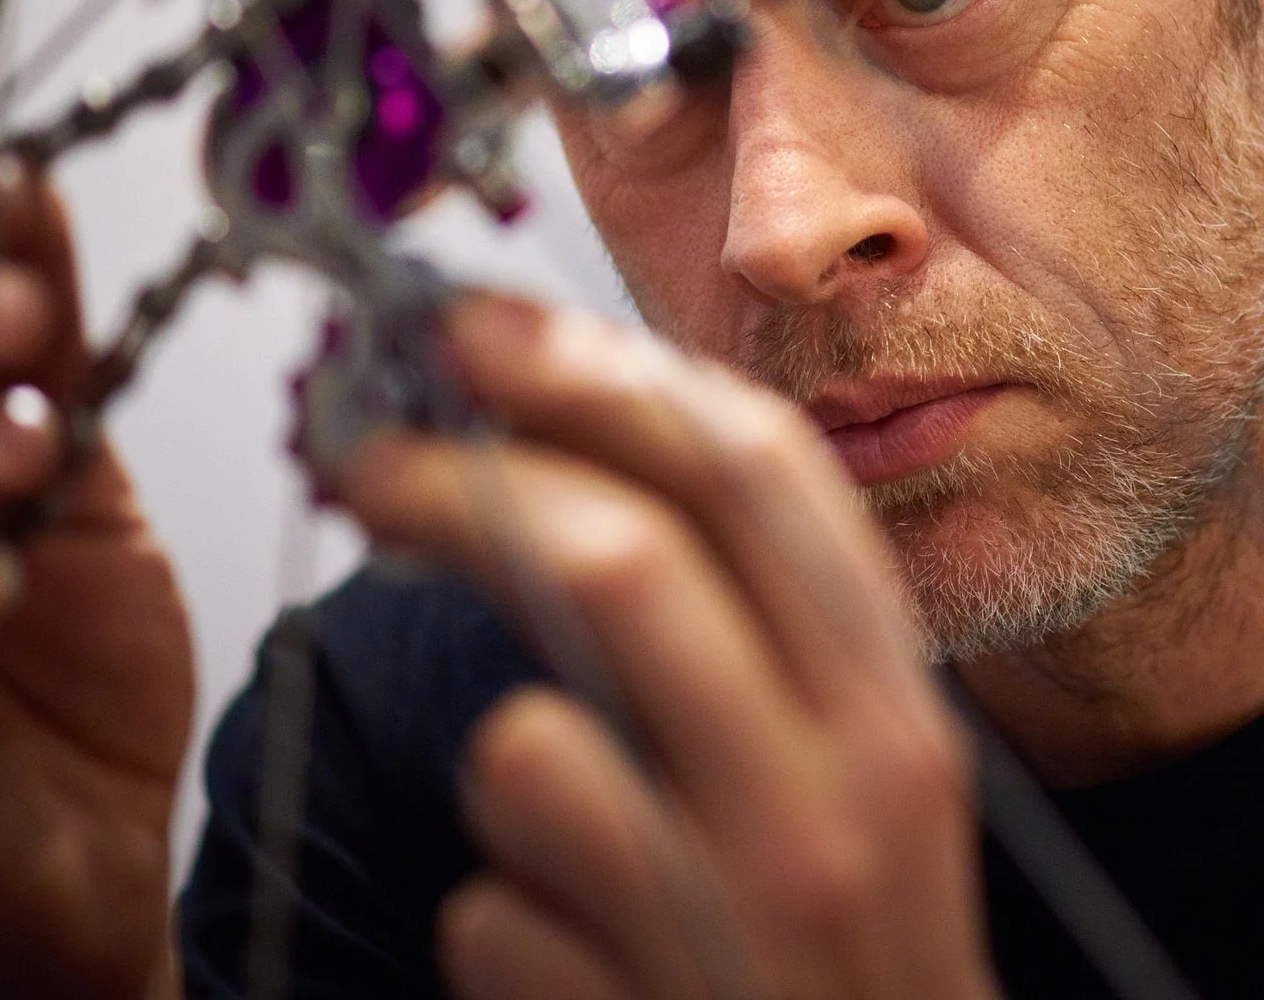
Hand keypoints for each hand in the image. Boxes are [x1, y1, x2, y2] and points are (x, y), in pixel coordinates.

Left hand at [335, 295, 999, 999]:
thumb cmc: (850, 964)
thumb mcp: (860, 789)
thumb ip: (760, 640)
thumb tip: (585, 456)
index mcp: (899, 713)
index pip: (762, 478)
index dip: (605, 375)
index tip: (480, 327)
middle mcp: (844, 800)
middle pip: (626, 564)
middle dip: (468, 482)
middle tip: (364, 451)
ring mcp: (743, 920)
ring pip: (525, 747)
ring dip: (508, 782)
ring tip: (566, 847)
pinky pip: (483, 915)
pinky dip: (498, 931)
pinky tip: (576, 975)